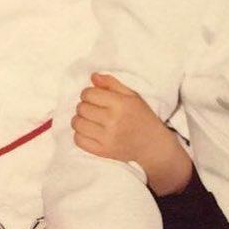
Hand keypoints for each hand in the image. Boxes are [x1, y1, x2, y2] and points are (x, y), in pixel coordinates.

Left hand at [73, 74, 192, 193]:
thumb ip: (112, 83)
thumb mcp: (132, 95)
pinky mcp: (103, 151)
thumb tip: (93, 77)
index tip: (94, 96)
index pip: (88, 94)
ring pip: (77, 123)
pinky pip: (79, 140)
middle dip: (84, 105)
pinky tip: (89, 131)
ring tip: (89, 119)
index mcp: (120, 104)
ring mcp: (107, 138)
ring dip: (80, 119)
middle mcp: (112, 121)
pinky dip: (80, 134)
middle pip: (81, 108)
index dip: (88, 93)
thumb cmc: (142, 116)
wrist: (152, 144)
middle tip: (93, 108)